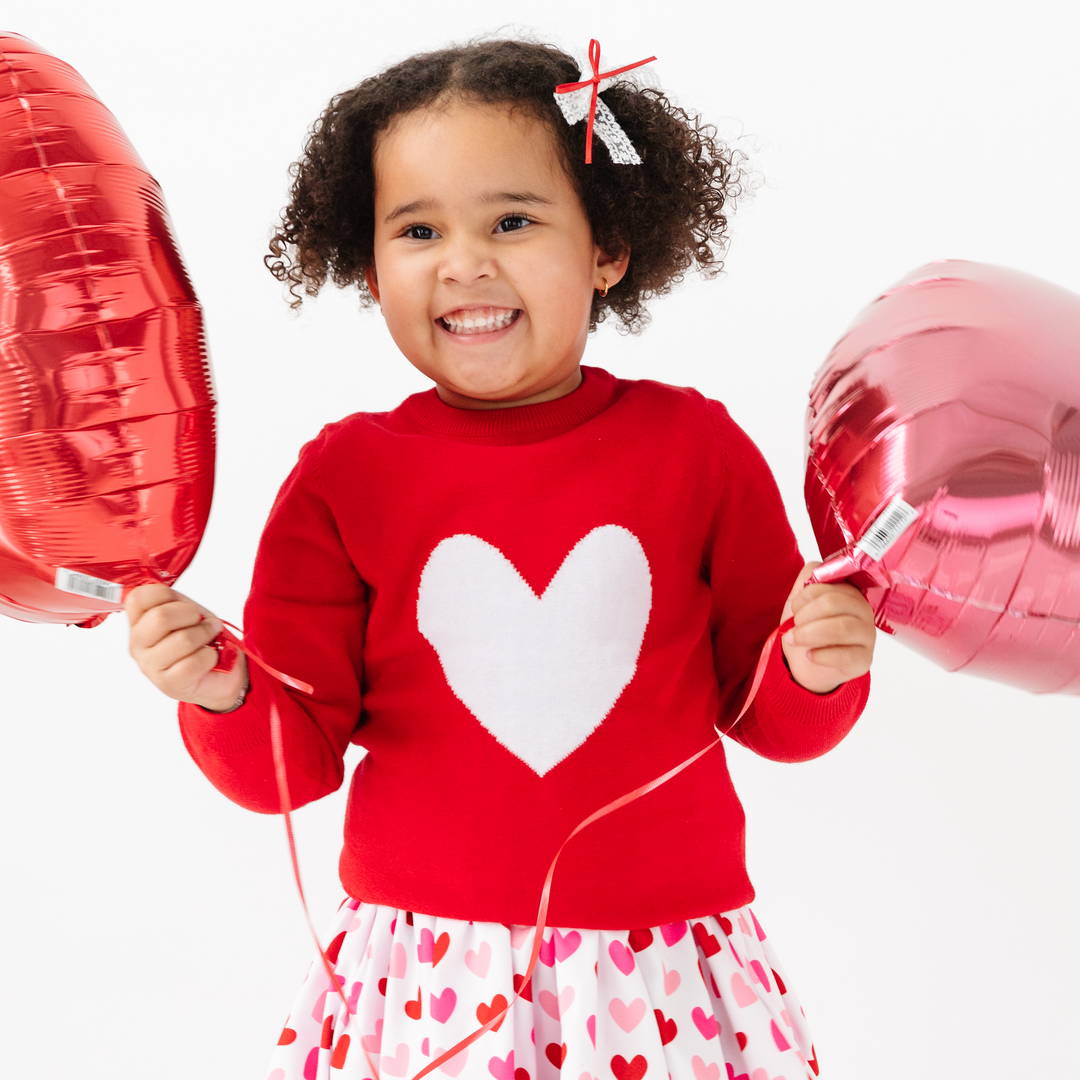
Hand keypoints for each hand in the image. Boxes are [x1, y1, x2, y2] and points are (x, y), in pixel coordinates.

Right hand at [125, 583, 247, 711]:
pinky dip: (209, 656)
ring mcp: (151, 667)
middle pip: (160, 617)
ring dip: (205, 634)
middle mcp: (139, 646)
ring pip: (181, 639)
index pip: (137, 598)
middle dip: (191, 614)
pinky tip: (209, 657)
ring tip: (210, 638)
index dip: (165, 594)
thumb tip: (168, 592)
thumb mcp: (188, 614)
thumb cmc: (201, 641)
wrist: (221, 674)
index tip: (182, 604)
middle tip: (202, 621)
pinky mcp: (169, 684)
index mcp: (139, 624)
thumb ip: (175, 601)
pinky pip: (193, 663)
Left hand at [780, 562, 875, 693]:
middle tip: (793, 626)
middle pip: (833, 603)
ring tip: (794, 640)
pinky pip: (846, 655)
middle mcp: (863, 610)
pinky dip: (822, 655)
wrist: (809, 664)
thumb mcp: (801, 602)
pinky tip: (810, 655)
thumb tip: (814, 569)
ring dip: (810, 634)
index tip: (794, 609)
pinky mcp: (864, 659)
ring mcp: (867, 635)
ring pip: (842, 628)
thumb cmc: (808, 629)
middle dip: (805, 615)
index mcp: (849, 592)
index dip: (805, 596)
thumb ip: (807, 580)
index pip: (829, 585)